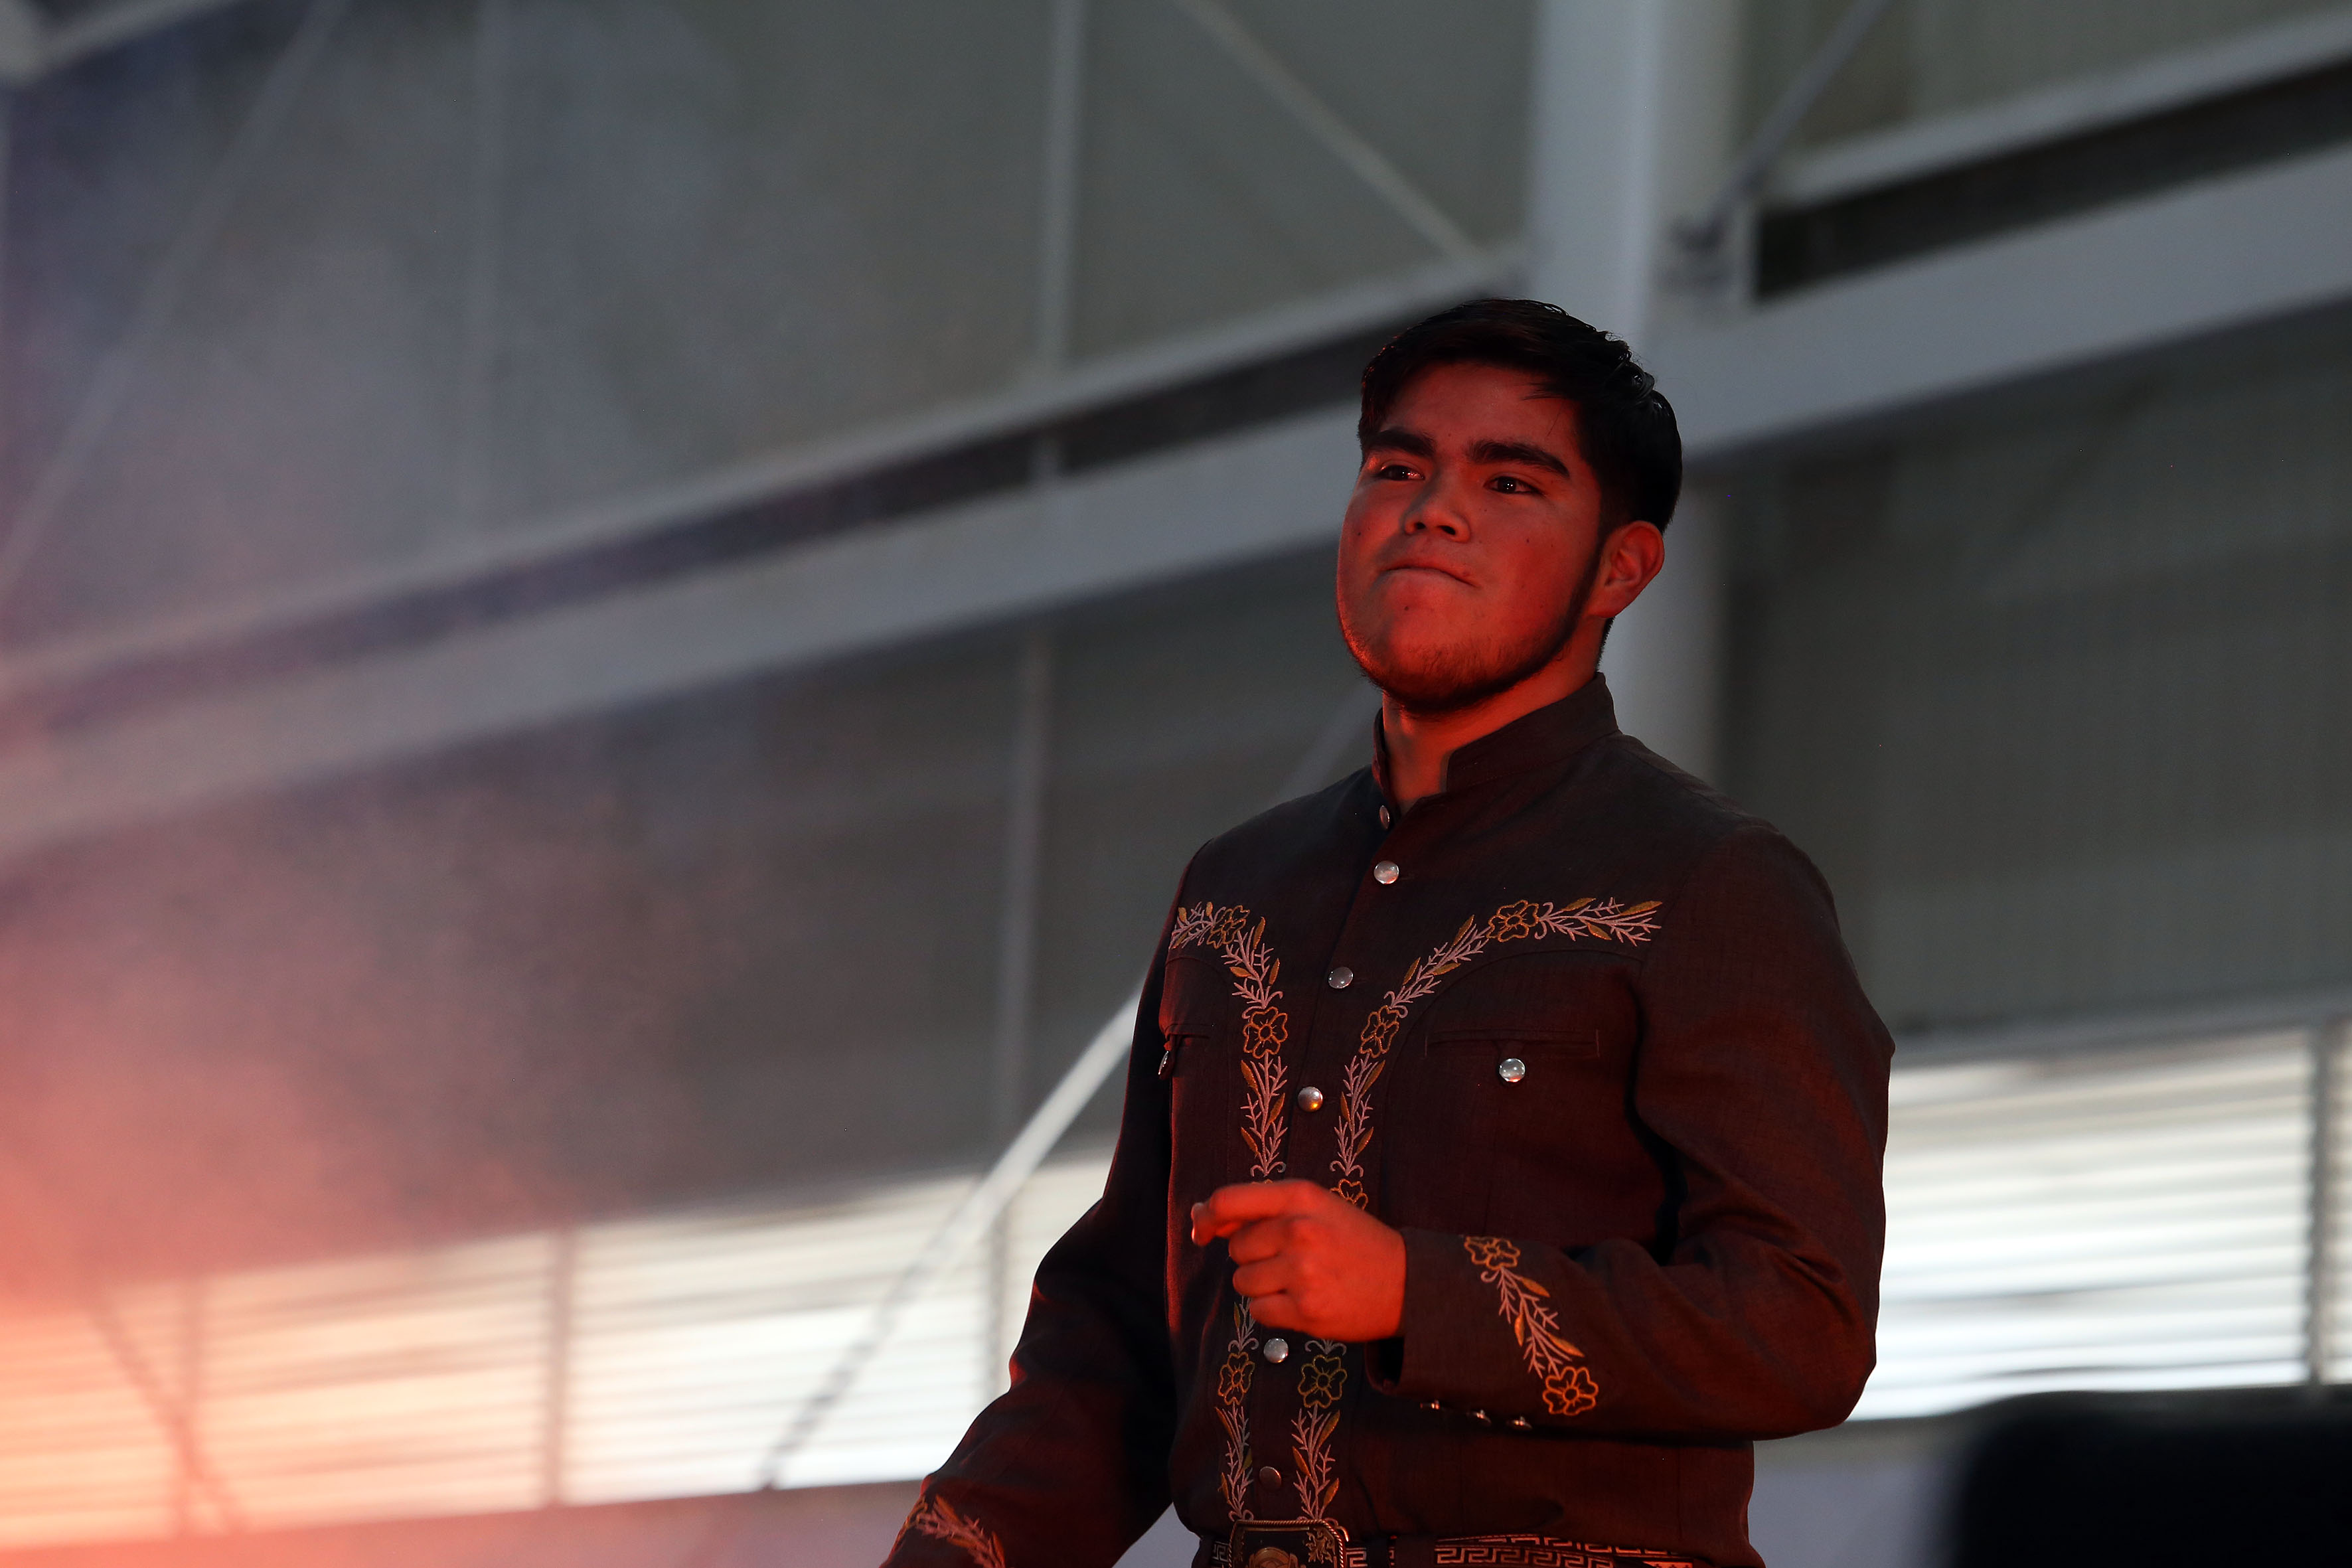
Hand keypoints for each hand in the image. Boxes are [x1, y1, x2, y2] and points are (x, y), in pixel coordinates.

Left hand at [1190, 1180, 1405, 1340]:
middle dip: (1253, 1257)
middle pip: (1236, 1248)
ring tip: (1300, 1280)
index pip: (1228, 1201)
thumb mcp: (1315, 1207)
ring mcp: (1302, 1271)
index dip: (1208, 1217)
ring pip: (1243, 1283)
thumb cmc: (1353, 1242)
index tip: (1203, 1231)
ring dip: (1262, 1286)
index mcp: (1300, 1197)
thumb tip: (1199, 1216)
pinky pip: (1259, 1312)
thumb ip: (1260, 1209)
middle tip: (1290, 1258)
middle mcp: (1299, 1230)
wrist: (1406, 1283)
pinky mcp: (1306, 1310)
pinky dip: (1273, 1311)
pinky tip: (1302, 1301)